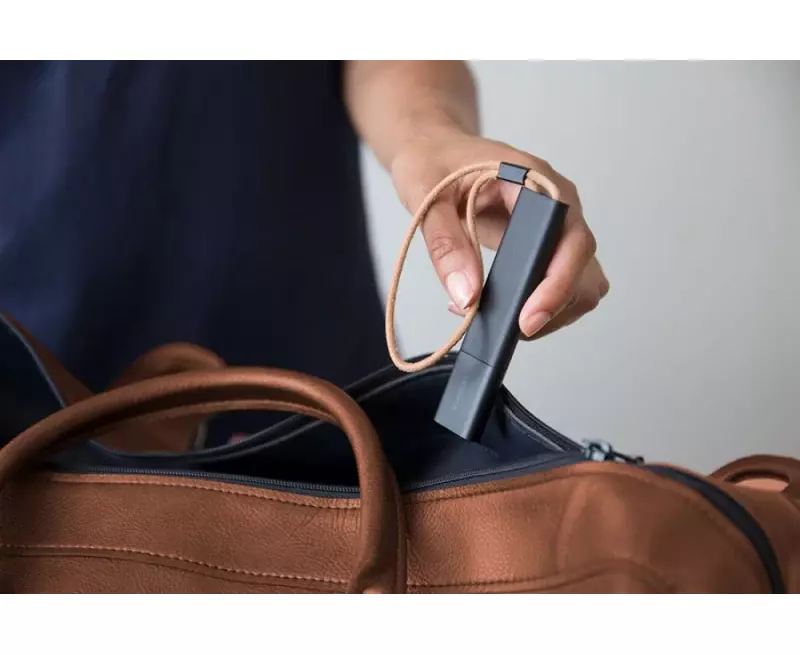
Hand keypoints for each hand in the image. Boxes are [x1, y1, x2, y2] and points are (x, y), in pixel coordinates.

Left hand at [390, 131, 608, 338]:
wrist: (434, 150)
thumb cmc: (432, 160)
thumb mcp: (425, 195)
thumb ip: (445, 244)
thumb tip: (468, 296)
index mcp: (537, 181)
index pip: (570, 239)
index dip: (557, 283)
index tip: (527, 317)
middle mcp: (558, 204)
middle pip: (584, 270)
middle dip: (552, 307)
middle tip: (507, 328)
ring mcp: (556, 227)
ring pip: (581, 284)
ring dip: (550, 312)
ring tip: (498, 318)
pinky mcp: (545, 246)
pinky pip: (560, 285)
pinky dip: (539, 306)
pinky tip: (500, 306)